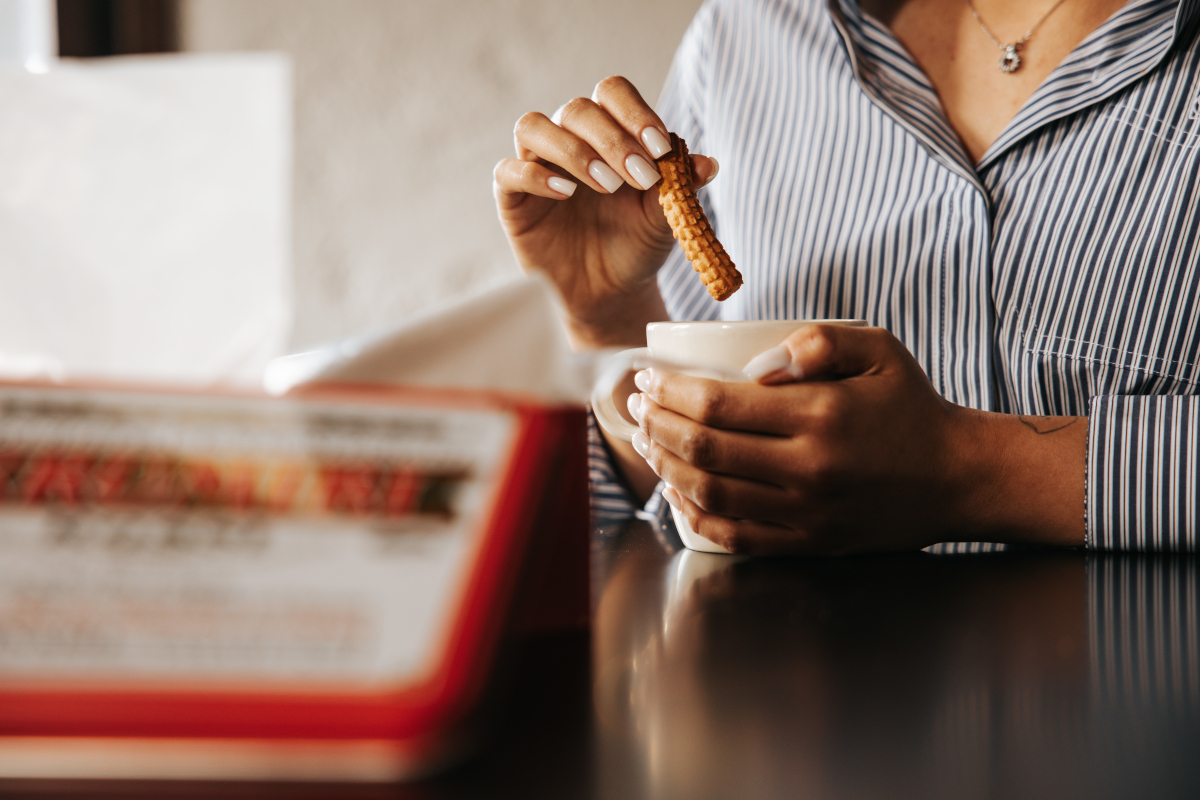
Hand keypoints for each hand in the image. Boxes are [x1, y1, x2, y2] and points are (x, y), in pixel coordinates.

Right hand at [493, 76, 716, 348]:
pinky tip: (565, 193)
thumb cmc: (636, 247)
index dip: (634, 113)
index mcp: (610, 133)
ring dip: (574, 150)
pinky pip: (507, 171)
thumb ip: (682, 187)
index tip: (659, 147)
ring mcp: (537, 166)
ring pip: (533, 127)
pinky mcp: (513, 198)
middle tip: (640, 177)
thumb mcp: (665, 219)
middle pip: (578, 109)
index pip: (613, 94)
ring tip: (606, 185)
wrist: (609, 294)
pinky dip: (535, 175)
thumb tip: (709, 164)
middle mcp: (570, 141)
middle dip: (612, 139)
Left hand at [627, 325, 1086, 553]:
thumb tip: (752, 366)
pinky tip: (677, 492)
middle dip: (657, 424)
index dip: (670, 390)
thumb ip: (816, 340)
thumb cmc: (912, 405)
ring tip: (649, 441)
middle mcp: (809, 467)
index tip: (647, 376)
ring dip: (667, 466)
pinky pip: (735, 536)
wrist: (959, 477)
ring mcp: (807, 512)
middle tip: (637, 405)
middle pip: (704, 449)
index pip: (718, 403)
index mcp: (821, 414)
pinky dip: (695, 515)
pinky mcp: (809, 542)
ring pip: (711, 494)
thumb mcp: (879, 348)